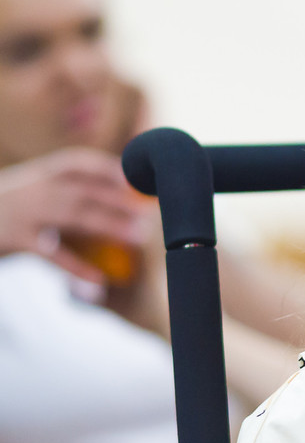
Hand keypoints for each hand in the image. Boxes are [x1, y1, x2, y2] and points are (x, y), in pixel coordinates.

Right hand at [0, 147, 149, 281]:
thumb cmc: (3, 211)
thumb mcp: (26, 191)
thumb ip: (59, 191)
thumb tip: (107, 194)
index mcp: (37, 174)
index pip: (78, 163)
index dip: (110, 168)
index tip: (137, 178)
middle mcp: (33, 188)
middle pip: (85, 190)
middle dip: (120, 200)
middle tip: (152, 213)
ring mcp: (24, 213)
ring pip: (75, 216)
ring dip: (111, 225)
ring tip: (140, 238)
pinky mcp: (16, 241)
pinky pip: (53, 255)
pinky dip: (77, 268)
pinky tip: (99, 280)